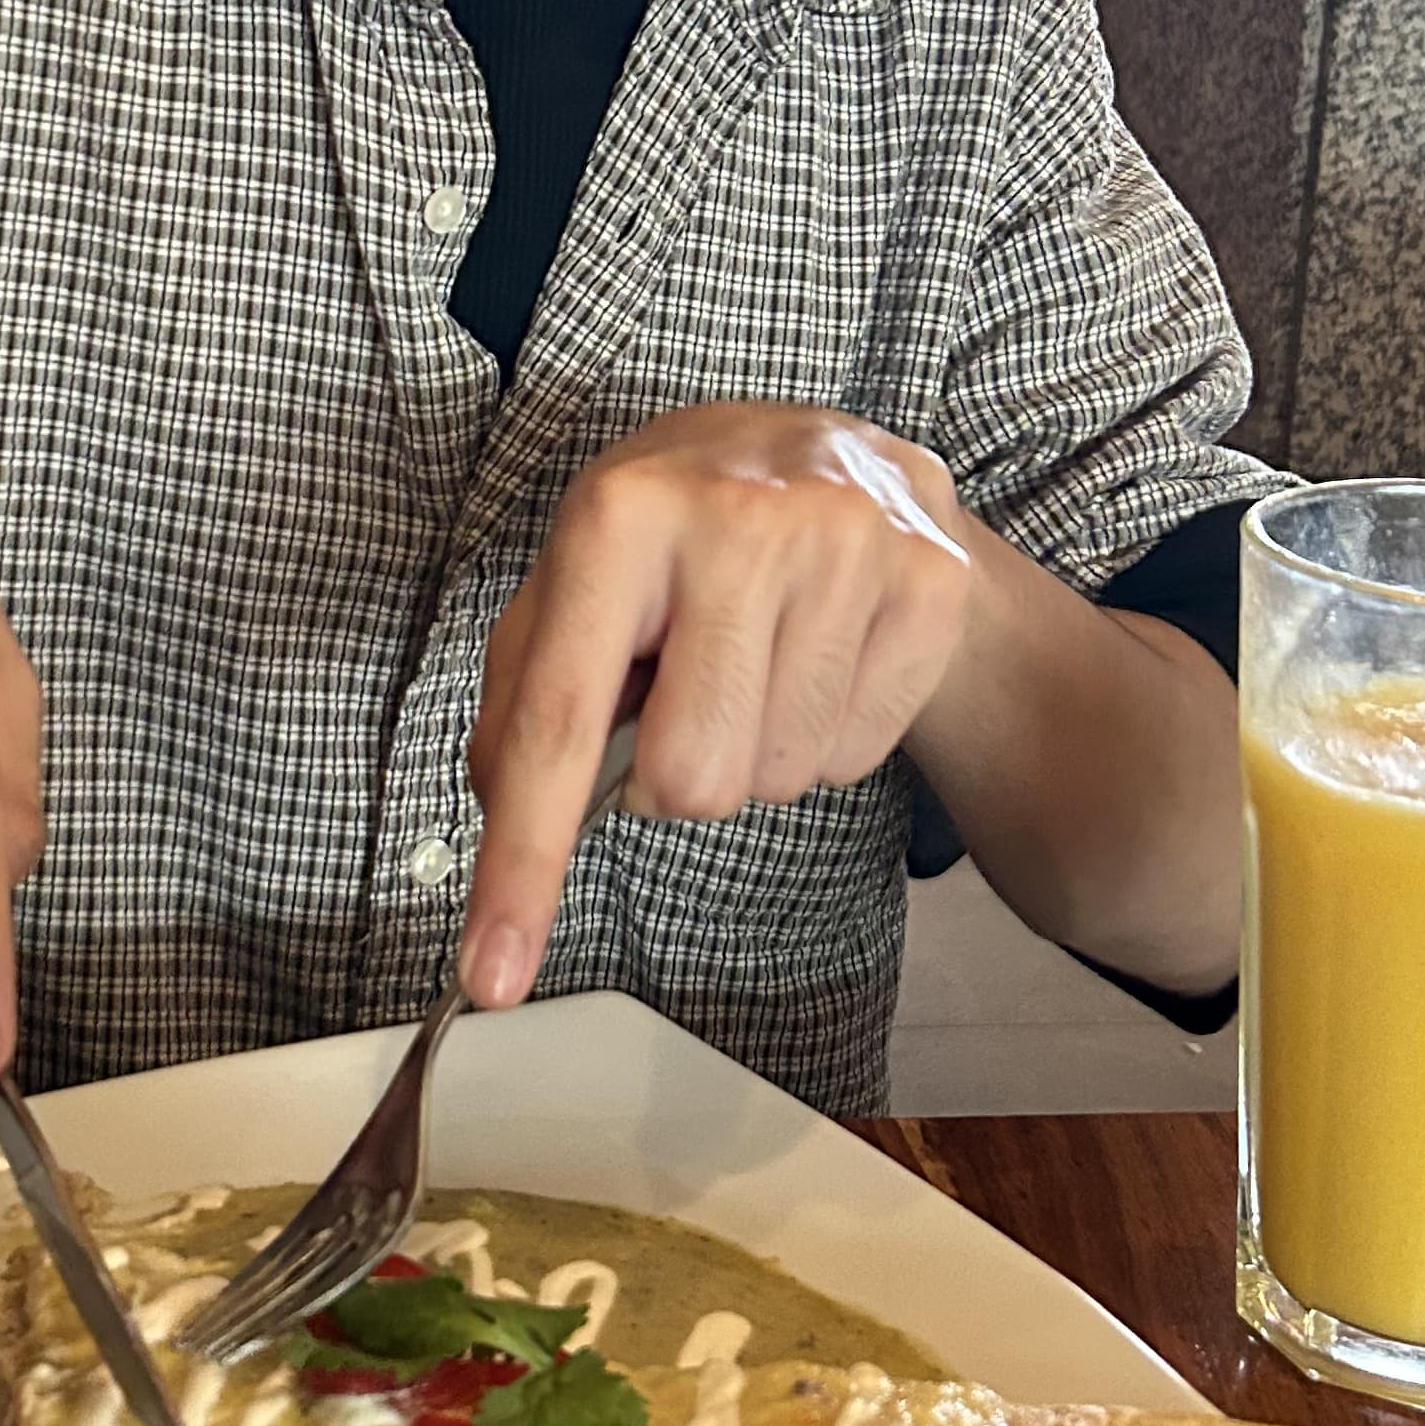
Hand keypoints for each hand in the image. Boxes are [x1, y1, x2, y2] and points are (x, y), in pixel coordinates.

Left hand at [460, 405, 971, 1006]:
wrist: (833, 450)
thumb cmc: (681, 528)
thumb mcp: (577, 578)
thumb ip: (523, 693)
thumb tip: (508, 808)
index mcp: (620, 516)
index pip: (559, 724)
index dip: (522, 865)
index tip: (494, 975)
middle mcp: (737, 520)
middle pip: (688, 784)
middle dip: (677, 773)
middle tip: (688, 692)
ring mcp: (848, 547)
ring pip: (775, 779)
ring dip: (755, 749)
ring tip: (758, 657)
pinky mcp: (930, 584)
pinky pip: (853, 757)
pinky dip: (825, 735)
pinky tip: (820, 654)